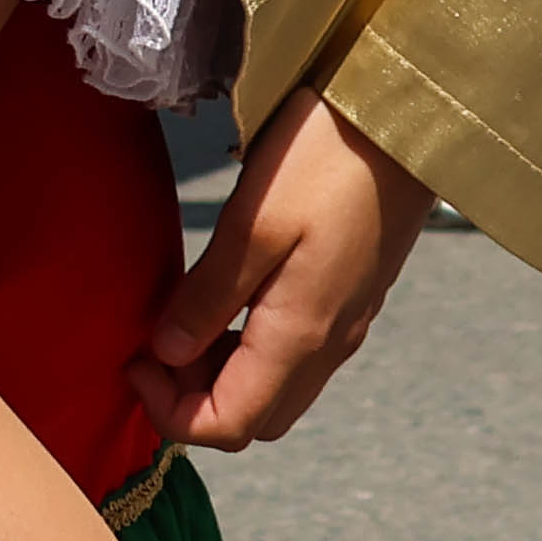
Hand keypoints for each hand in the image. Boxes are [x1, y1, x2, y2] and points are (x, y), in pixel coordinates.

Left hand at [126, 89, 432, 452]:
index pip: (232, 424)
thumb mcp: (252, 221)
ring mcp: (346, 321)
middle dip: (194, 398)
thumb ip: (208, 296)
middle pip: (256, 417)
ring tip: (184, 314)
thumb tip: (167, 353)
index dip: (172, 413)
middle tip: (156, 341)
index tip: (135, 359)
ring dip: (222, 373)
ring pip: (277, 388)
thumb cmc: (324, 157)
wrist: (405, 116)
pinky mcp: (352, 294)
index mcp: (301, 335)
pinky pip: (295, 353)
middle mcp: (330, 344)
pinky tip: (227, 297)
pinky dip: (249, 348)